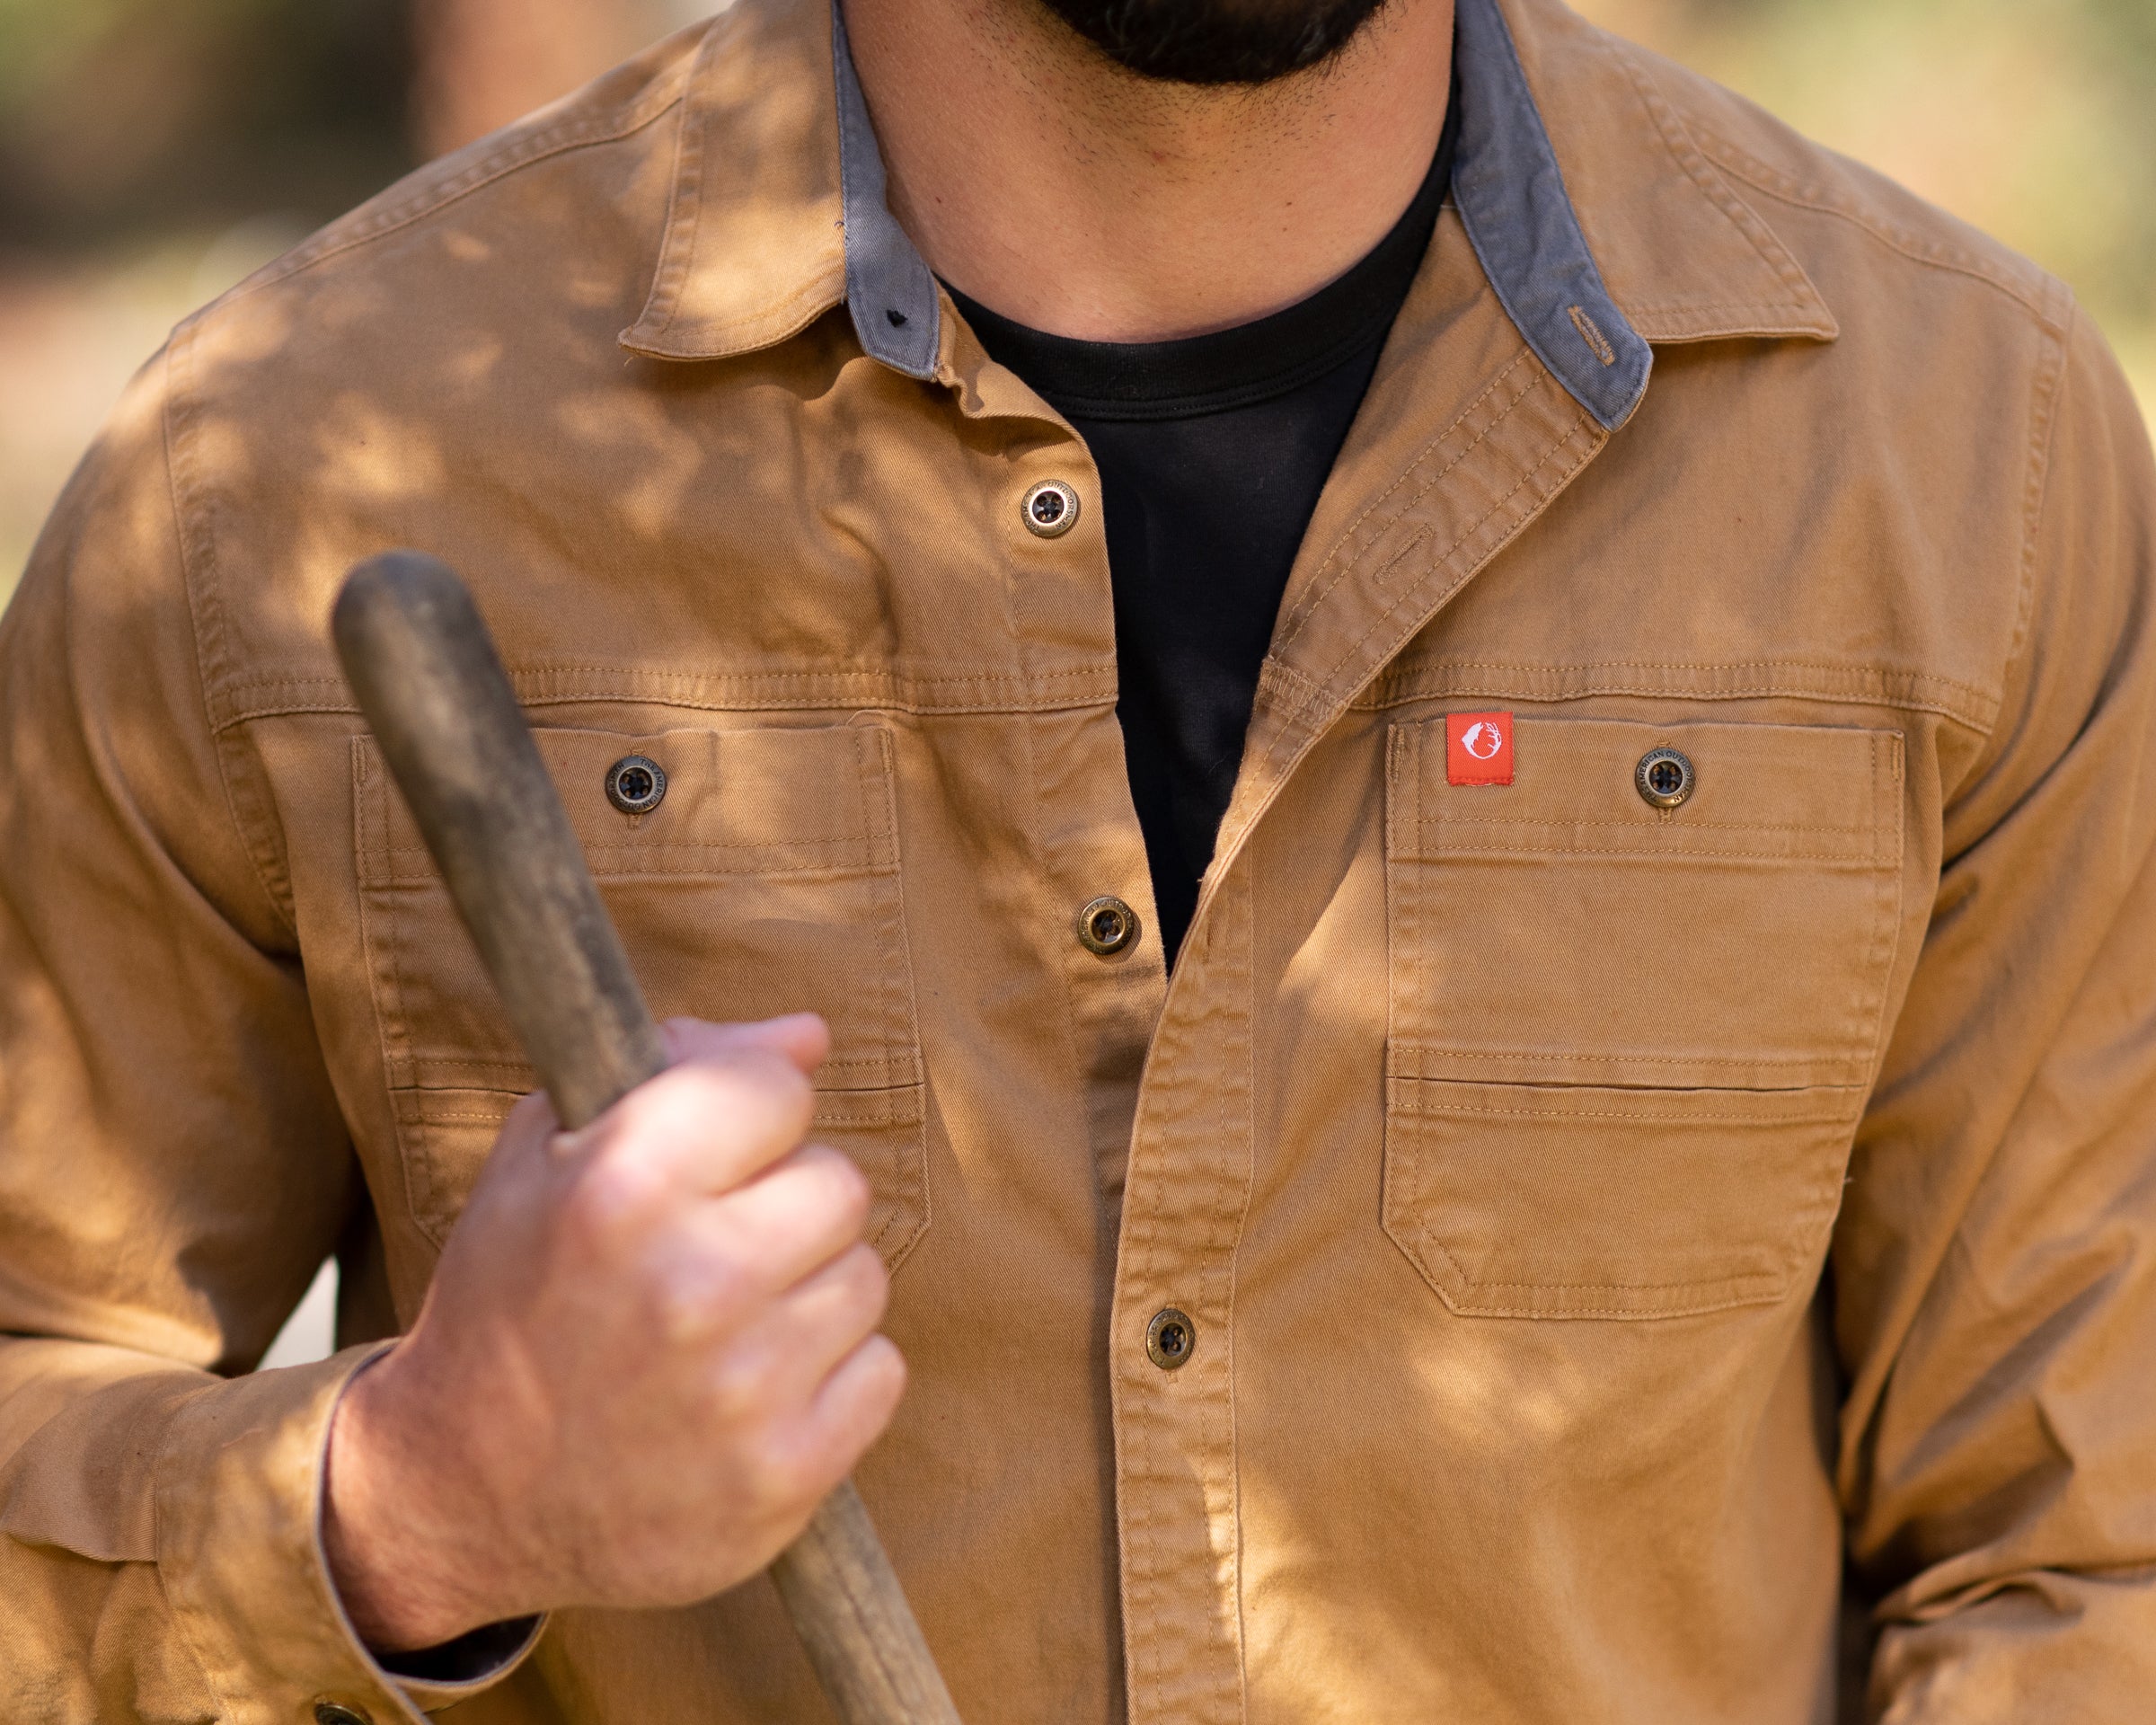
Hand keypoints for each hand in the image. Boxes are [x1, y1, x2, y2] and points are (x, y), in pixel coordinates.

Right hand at [322, 1015, 905, 1651]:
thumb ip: (681, 1071)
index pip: (778, 1088)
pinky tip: (756, 1392)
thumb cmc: (513, 1307)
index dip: (752, 1113)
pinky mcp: (786, 1473)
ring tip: (727, 1327)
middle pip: (840, 1184)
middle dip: (787, 1206)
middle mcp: (692, 1283)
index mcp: (623, 1188)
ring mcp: (745, 1388)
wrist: (464, 1499)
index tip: (716, 1154)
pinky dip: (834, 1379)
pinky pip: (882, 1372)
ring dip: (811, 1294)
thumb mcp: (548, 1160)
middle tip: (718, 1249)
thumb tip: (809, 1035)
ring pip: (865, 1278)